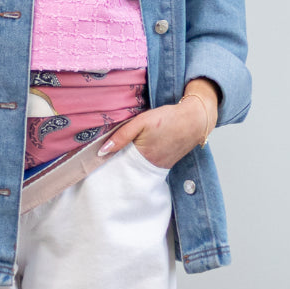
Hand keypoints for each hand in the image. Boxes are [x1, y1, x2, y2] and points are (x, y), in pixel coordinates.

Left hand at [97, 85, 217, 168]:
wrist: (195, 120)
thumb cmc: (169, 119)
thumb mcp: (142, 121)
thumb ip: (122, 135)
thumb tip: (102, 151)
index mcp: (142, 157)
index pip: (117, 165)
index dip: (107, 162)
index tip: (94, 161)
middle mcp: (150, 167)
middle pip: (126, 170)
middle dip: (116, 165)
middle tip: (104, 158)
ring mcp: (159, 168)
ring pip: (136, 169)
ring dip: (127, 164)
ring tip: (118, 155)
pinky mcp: (165, 165)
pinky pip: (147, 167)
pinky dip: (139, 162)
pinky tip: (136, 154)